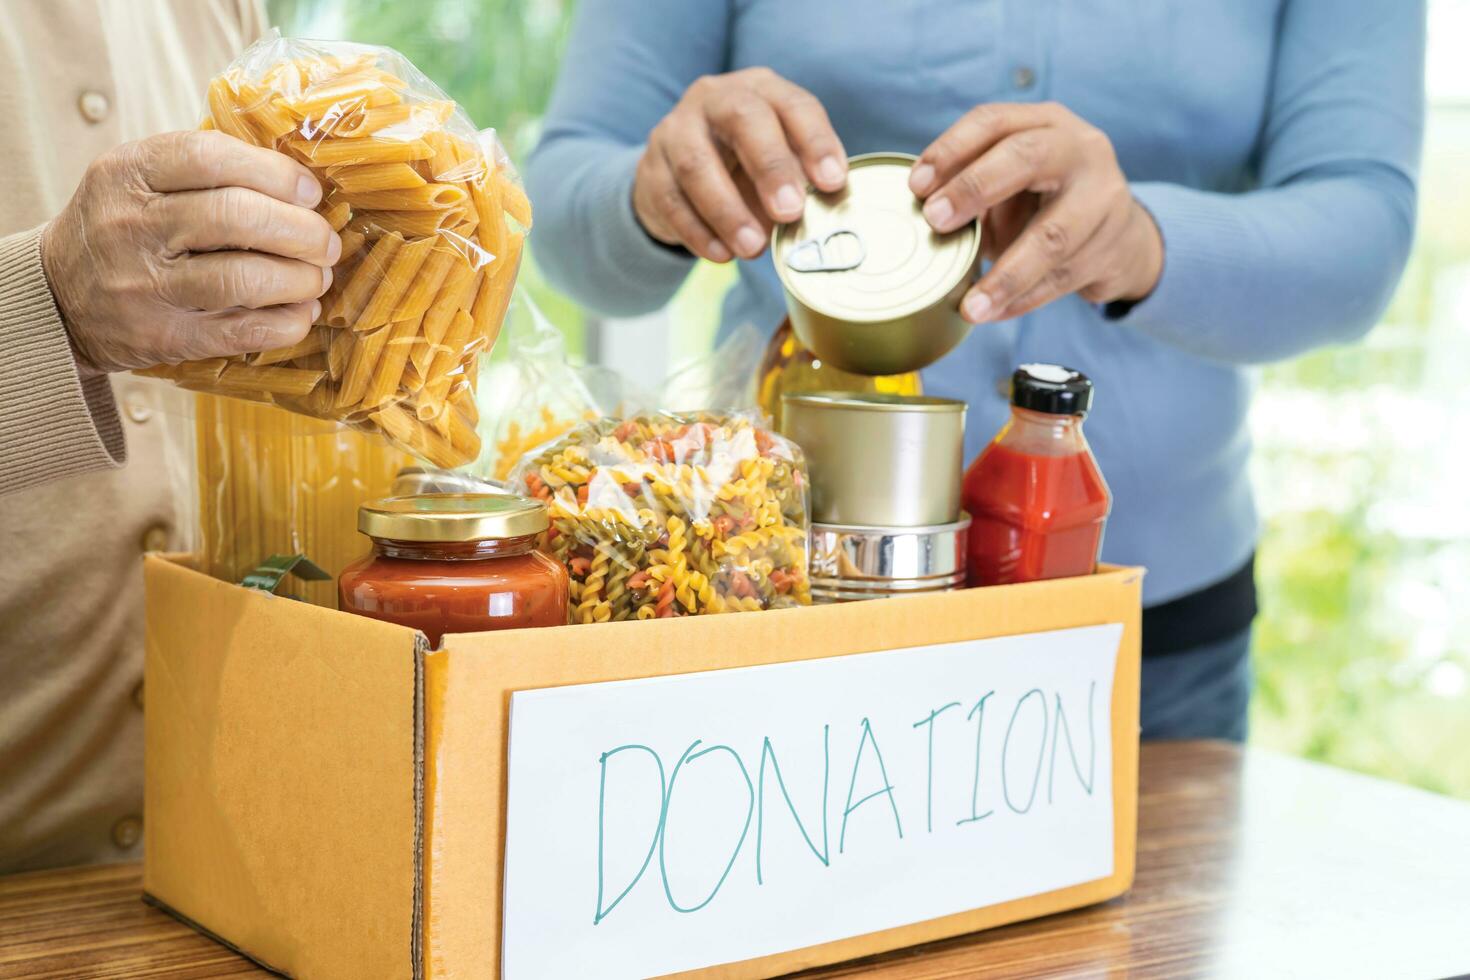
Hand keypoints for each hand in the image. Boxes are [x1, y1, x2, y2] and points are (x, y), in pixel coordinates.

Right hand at [40, 130, 340, 376]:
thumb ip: (206, 171)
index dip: (275, 173)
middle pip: (237, 217)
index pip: (211, 157)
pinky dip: (287, 322)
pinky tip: (302, 312)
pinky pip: (243, 331)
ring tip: (318, 277)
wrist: (59, 297)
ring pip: (244, 278)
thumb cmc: (124, 227)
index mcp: (127, 173)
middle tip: (326, 241)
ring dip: (301, 279)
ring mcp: (145, 286)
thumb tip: (300, 183)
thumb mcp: (139, 179)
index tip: (309, 191)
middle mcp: (131, 226)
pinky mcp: (165, 336)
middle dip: (301, 230)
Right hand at [633, 67, 847, 262]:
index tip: (832, 182)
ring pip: (697, 164)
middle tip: (790, 212)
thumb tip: (827, 215)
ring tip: (753, 248)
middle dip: (771, 167)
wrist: (678, 176)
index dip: (815, 141)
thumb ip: (800, 180)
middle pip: (743, 120)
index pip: (793, 105)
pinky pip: (671, 200)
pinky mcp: (650, 168)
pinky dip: (698, 232)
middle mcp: (715, 98)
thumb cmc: (744, 167)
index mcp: (760, 91)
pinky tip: (722, 255)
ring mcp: (676, 130)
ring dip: (728, 211)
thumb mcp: (778, 162)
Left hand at [909, 102, 1162, 322]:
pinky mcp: (1111, 247)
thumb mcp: (1010, 183)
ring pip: (1052, 237)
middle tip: (935, 222)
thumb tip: (914, 219)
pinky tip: (992, 313)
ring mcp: (1104, 198)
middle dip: (975, 187)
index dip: (951, 150)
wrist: (1119, 235)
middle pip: (1027, 158)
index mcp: (1046, 123)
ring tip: (971, 306)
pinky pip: (1061, 278)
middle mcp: (1081, 150)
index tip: (916, 186)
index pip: (994, 122)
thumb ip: (970, 190)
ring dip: (1005, 276)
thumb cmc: (1045, 203)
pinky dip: (1022, 300)